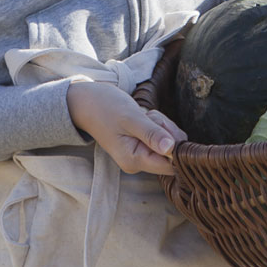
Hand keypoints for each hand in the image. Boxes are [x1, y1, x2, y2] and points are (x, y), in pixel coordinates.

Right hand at [66, 81, 186, 175]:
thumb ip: (151, 134)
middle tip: (148, 117)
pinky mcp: (144, 144)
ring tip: (143, 116)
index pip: (170, 165)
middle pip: (173, 151)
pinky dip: (158, 122)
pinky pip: (163, 134)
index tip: (162, 127)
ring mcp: (142, 153)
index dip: (176, 146)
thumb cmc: (106, 108)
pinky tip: (144, 116)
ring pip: (170, 140)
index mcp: (134, 160)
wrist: (89, 102)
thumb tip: (172, 149)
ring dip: (161, 123)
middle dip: (166, 129)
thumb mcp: (130, 118)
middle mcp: (139, 162)